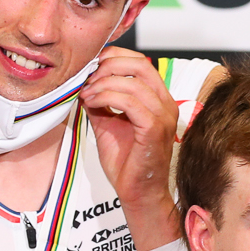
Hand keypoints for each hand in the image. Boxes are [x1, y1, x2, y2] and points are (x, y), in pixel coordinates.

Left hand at [86, 47, 183, 242]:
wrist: (138, 192)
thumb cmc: (127, 162)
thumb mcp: (108, 122)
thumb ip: (101, 101)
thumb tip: (83, 82)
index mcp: (158, 99)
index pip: (140, 62)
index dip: (114, 57)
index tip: (91, 66)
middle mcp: (166, 104)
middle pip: (140, 64)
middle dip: (108, 66)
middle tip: (88, 78)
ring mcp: (163, 116)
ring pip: (133, 82)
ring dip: (103, 84)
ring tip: (86, 94)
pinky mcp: (155, 129)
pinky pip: (131, 102)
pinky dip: (107, 97)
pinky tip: (92, 103)